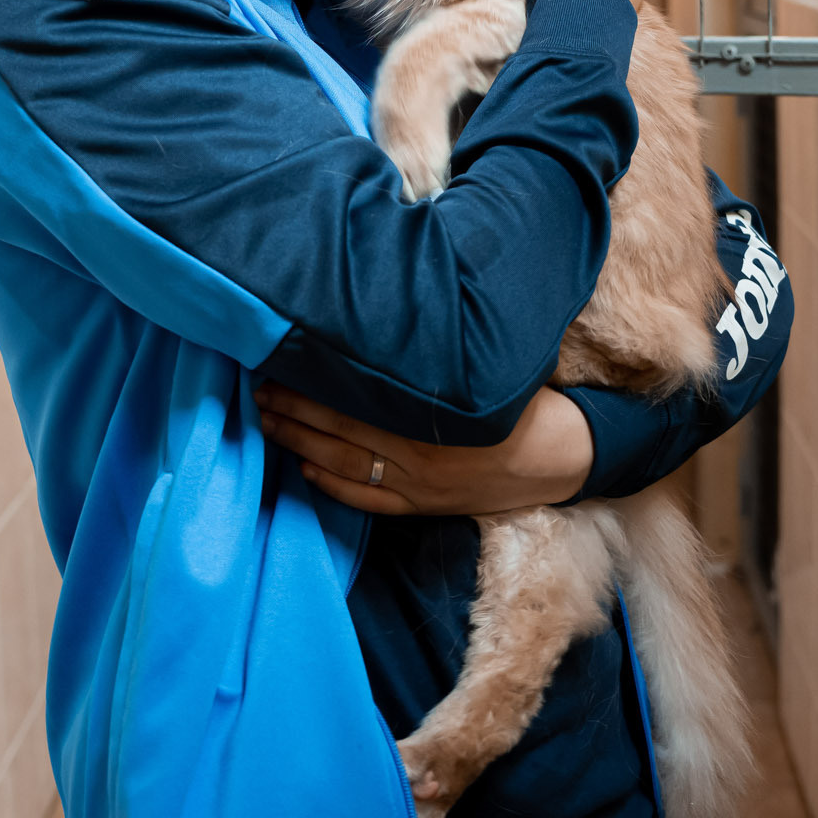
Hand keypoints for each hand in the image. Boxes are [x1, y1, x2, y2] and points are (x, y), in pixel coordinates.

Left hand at [254, 382, 593, 515]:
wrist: (559, 456)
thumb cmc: (522, 399)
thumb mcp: (482, 365)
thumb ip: (436, 348)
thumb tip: (392, 313)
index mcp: (427, 413)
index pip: (351, 398)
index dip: (309, 383)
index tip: (278, 361)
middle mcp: (414, 453)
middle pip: (336, 431)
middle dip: (293, 409)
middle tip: (258, 389)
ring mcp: (415, 484)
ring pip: (342, 465)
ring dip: (299, 443)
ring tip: (268, 422)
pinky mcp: (422, 505)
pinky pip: (365, 499)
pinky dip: (330, 486)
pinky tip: (303, 470)